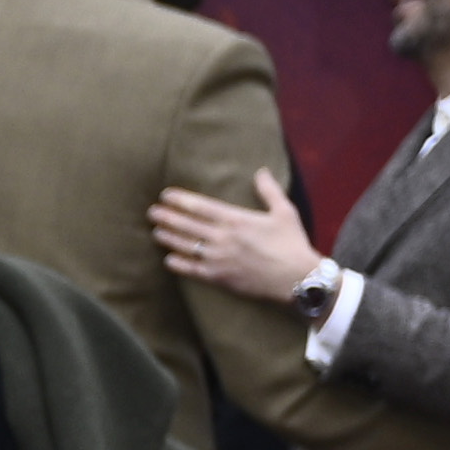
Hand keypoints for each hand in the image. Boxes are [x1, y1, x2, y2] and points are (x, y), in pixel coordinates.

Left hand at [151, 168, 324, 303]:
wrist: (297, 277)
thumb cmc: (292, 243)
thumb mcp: (285, 211)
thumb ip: (269, 190)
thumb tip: (261, 171)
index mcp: (237, 219)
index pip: (201, 206)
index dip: (180, 200)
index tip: (165, 195)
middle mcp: (223, 237)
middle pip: (187, 224)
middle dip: (167, 217)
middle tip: (152, 212)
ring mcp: (219, 258)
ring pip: (185, 245)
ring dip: (168, 238)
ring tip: (155, 232)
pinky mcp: (219, 277)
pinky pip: (192, 270)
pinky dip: (178, 264)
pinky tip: (168, 259)